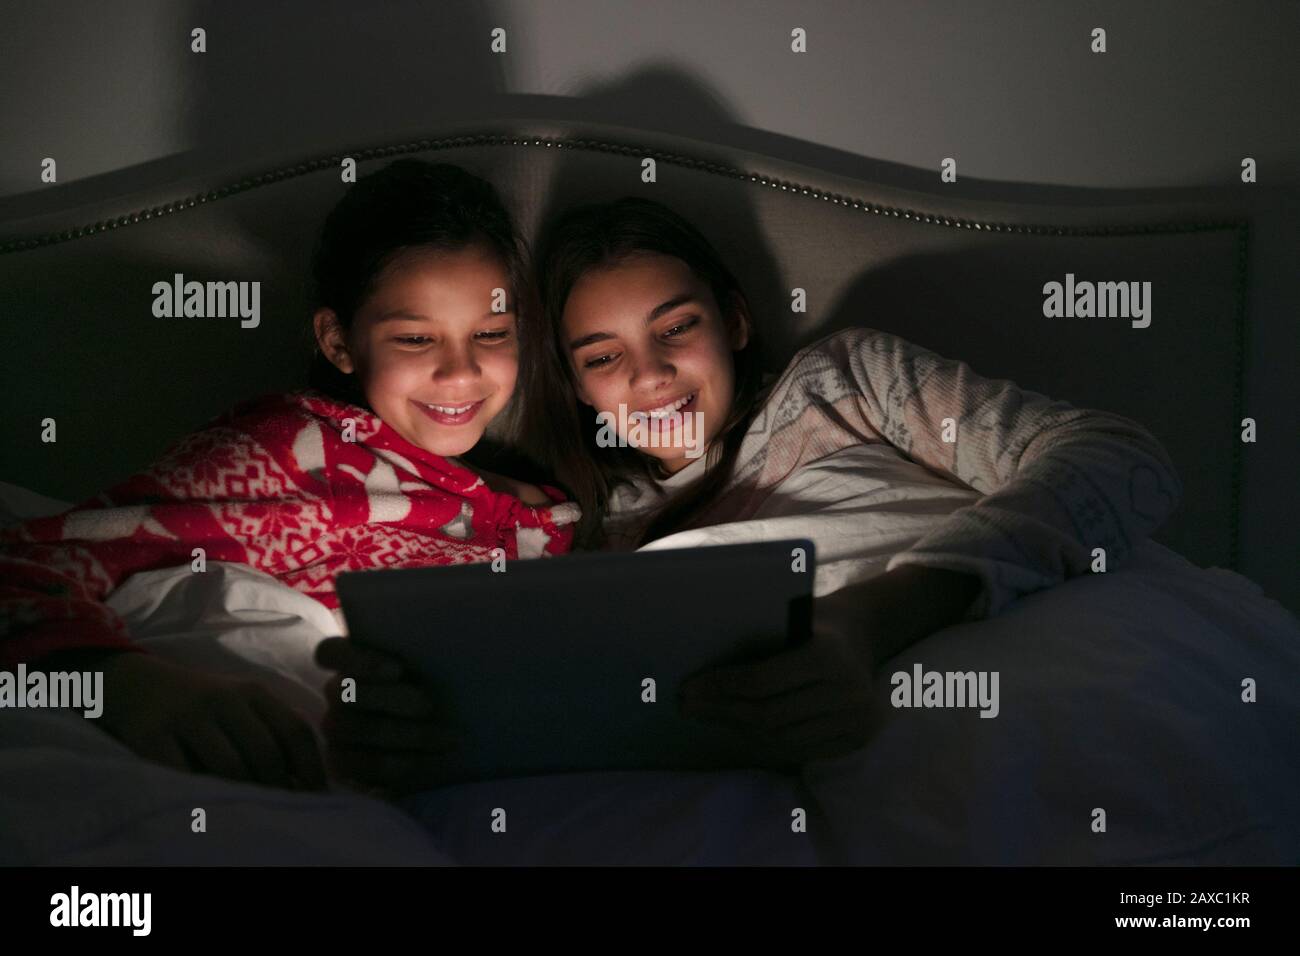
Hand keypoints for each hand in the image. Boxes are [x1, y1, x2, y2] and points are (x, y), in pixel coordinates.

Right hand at [72, 649, 326, 789]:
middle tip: (278, 808)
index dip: (310, 767)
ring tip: (248, 809)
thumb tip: (306, 779)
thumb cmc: (201, 705)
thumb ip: (273, 729)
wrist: (135, 684)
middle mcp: (223, 699)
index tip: (315, 795)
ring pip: (230, 768)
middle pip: (266, 753)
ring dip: (244, 794)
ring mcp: (187, 716)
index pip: (295, 731)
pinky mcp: (152, 736)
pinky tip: (207, 802)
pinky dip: (200, 793)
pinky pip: (185, 774)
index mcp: (253, 692)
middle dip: (277, 787)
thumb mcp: (241, 704)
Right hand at [314, 636, 459, 795]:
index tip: (398, 669)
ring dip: (403, 734)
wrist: (441, 725)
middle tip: (428, 704)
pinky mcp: (341, 761)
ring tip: (445, 737)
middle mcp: (335, 691)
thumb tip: (441, 641)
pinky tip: (431, 759)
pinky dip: (398, 763)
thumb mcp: (429, 662)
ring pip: (352, 729)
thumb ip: (422, 651)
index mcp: (348, 658)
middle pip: (346, 692)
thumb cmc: (432, 682)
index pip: (331, 652)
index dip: (361, 660)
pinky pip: (359, 765)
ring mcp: (333, 727)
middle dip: (390, 699)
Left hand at [676, 565, 980, 767]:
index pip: (762, 681)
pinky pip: (799, 750)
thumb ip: (757, 637)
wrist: (864, 634)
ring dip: (738, 729)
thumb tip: (697, 659)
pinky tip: (738, 727)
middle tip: (688, 706)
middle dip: (722, 711)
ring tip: (708, 716)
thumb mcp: (790, 617)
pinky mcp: (856, 740)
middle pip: (769, 715)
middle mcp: (847, 693)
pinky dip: (764, 741)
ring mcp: (856, 721)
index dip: (721, 688)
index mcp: (829, 656)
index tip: (689, 688)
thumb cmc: (814, 620)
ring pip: (781, 739)